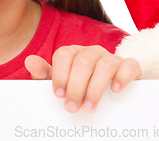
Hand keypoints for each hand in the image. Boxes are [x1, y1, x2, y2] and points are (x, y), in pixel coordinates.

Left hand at [25, 45, 140, 112]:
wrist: (106, 94)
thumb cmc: (78, 87)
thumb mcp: (59, 83)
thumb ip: (43, 74)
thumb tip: (29, 61)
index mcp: (73, 53)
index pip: (63, 55)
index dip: (60, 75)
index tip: (58, 95)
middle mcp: (91, 52)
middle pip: (82, 62)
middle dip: (76, 87)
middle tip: (72, 107)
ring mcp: (111, 58)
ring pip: (104, 64)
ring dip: (95, 88)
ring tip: (89, 107)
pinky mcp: (129, 66)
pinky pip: (130, 65)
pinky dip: (123, 77)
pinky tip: (115, 91)